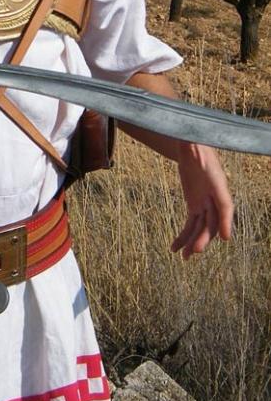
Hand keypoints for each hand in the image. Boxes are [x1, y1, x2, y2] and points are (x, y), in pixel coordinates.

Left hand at [171, 142, 233, 259]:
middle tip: (196, 251)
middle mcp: (214, 196)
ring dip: (193, 242)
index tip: (225, 238)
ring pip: (201, 227)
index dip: (226, 221)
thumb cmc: (195, 144)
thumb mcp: (193, 143)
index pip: (225, 204)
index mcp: (218, 183)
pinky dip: (184, 236)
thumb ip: (192, 146)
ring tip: (183, 257)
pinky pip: (190, 224)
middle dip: (205, 237)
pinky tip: (175, 248)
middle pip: (212, 221)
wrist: (192, 147)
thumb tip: (189, 143)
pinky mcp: (194, 205)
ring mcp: (205, 202)